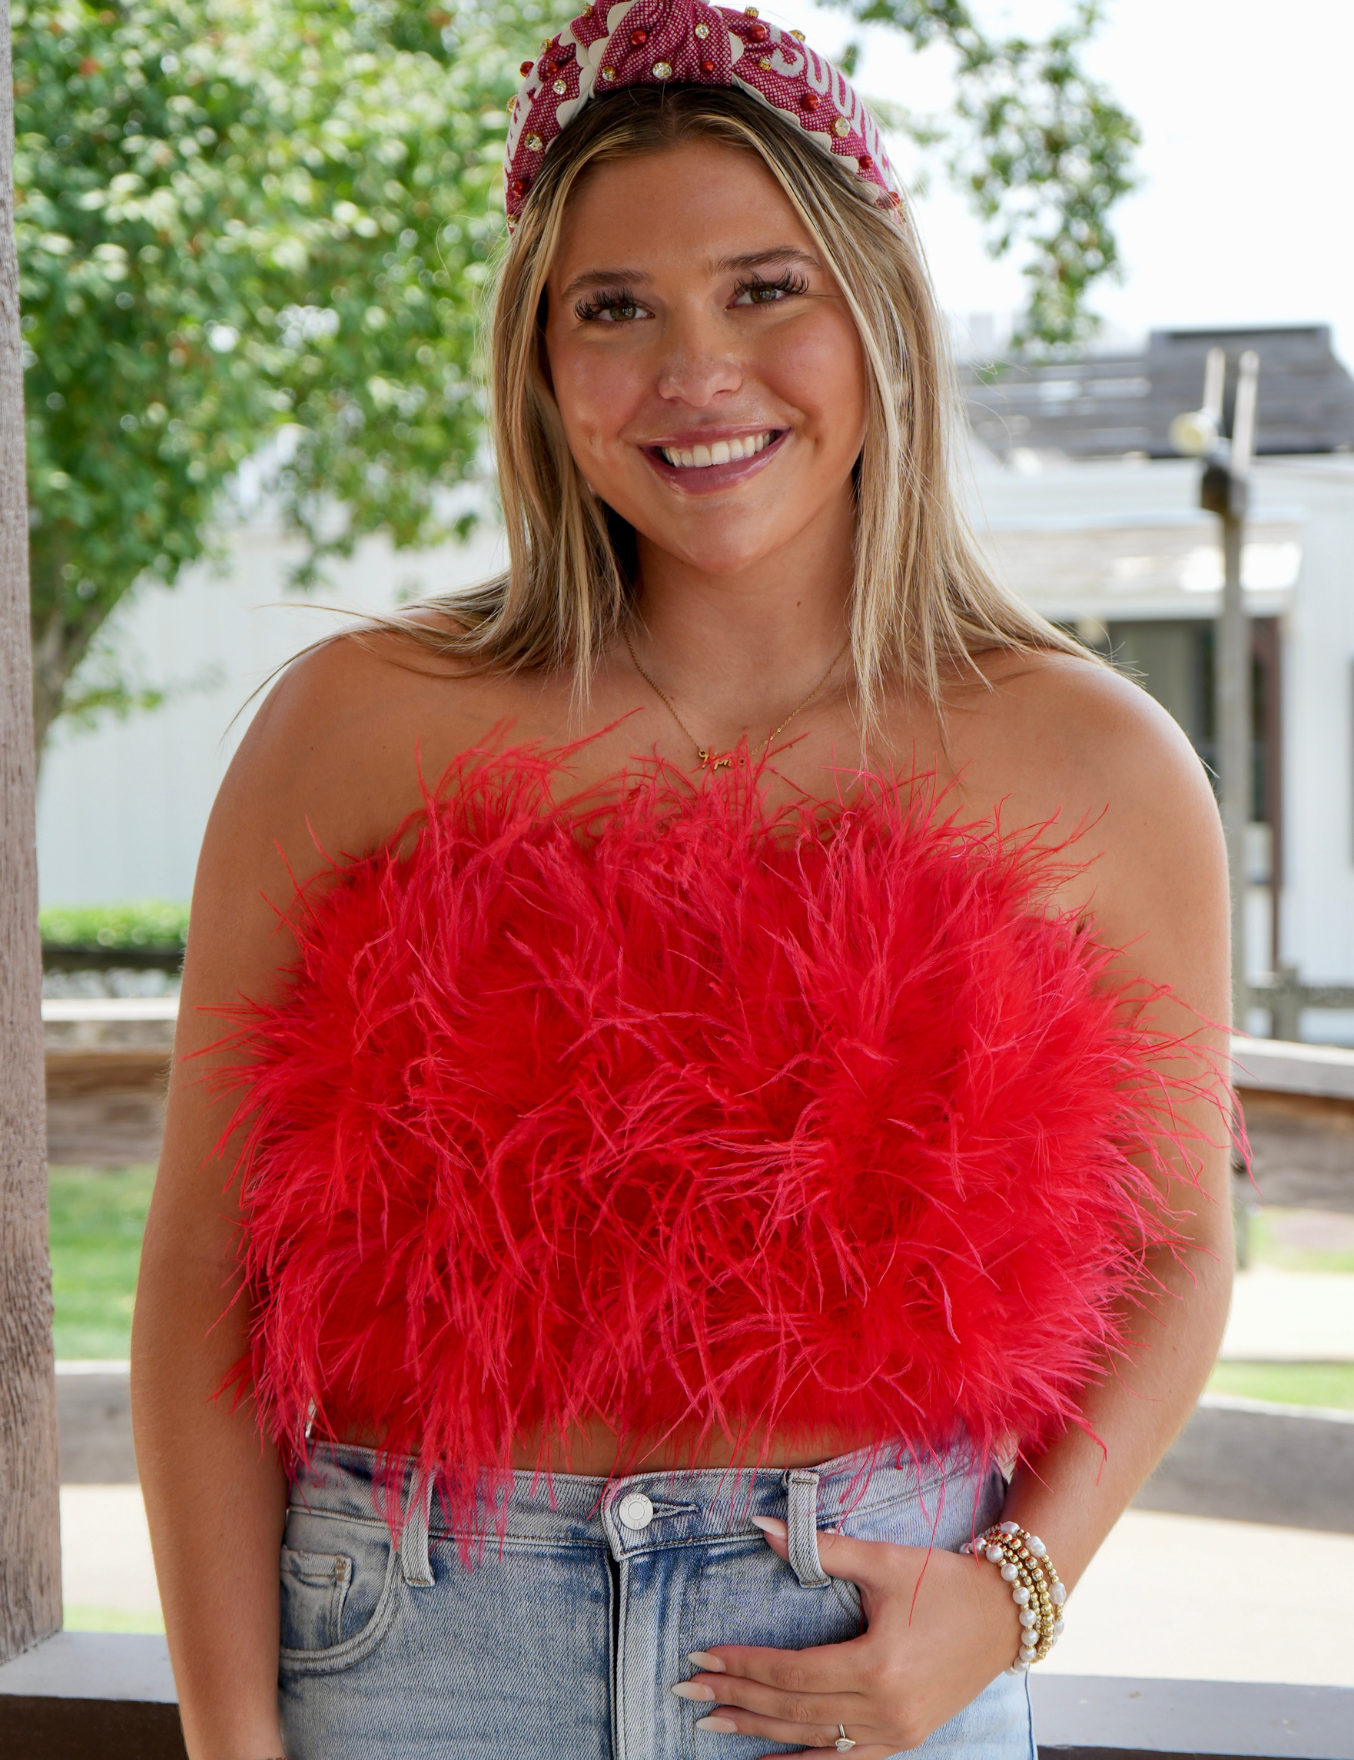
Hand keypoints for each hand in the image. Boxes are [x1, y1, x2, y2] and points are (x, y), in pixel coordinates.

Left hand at [670, 1516, 1019, 1757]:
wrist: (1005, 1614)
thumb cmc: (945, 1581)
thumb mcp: (884, 1561)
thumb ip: (820, 1548)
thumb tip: (763, 1526)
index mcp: (877, 1665)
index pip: (790, 1671)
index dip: (743, 1664)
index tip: (702, 1654)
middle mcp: (885, 1708)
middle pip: (793, 1707)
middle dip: (736, 1697)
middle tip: (687, 1686)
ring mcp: (896, 1732)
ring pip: (812, 1737)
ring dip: (758, 1730)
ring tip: (711, 1721)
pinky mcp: (904, 1739)